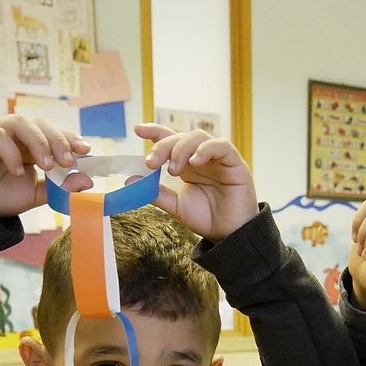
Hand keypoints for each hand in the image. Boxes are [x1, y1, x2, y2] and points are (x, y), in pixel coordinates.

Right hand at [0, 115, 90, 216]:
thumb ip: (59, 187)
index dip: (69, 138)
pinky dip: (11, 152)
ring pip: (19, 122)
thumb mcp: (36, 194)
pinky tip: (17, 171)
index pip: (51, 132)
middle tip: (68, 161)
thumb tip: (87, 181)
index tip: (85, 151)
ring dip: (38, 142)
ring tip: (47, 165)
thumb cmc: (0, 198)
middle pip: (38, 123)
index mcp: (28, 144)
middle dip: (57, 140)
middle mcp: (11, 134)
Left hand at [136, 123, 257, 241]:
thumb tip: (130, 180)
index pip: (171, 139)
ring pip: (199, 137)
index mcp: (187, 164)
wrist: (228, 235)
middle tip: (151, 163)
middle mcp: (202, 158)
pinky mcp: (235, 163)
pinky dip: (206, 149)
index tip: (138, 130)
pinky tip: (195, 162)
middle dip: (163, 146)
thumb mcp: (176, 205)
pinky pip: (222, 146)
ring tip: (174, 170)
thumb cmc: (207, 219)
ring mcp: (218, 159)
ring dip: (181, 148)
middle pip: (180, 137)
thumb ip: (156, 192)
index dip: (155, 132)